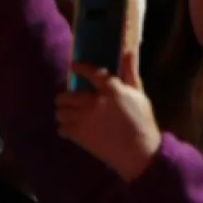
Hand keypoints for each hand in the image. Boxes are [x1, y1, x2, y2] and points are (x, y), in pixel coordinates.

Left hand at [55, 53, 161, 181]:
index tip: (73, 66)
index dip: (79, 67)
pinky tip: (72, 128)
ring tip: (69, 114)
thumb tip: (129, 49)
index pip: (89, 72)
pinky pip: (62, 128)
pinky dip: (64, 128)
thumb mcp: (139, 94)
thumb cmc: (142, 121)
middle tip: (70, 99)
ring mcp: (85, 119)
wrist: (139, 152)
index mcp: (111, 90)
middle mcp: (95, 102)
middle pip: (66, 95)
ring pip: (61, 112)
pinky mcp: (81, 136)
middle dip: (66, 97)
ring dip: (63, 112)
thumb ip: (130, 71)